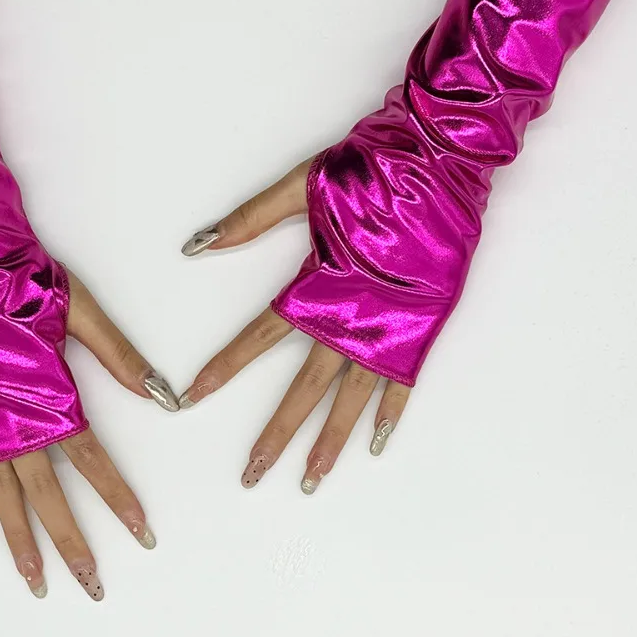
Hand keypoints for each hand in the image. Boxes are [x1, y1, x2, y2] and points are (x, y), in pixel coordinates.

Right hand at [0, 271, 173, 599]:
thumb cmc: (17, 276)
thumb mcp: (79, 310)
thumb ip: (119, 356)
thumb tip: (162, 396)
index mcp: (48, 395)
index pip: (93, 462)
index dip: (118, 500)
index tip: (142, 534)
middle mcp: (10, 419)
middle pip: (47, 496)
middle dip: (72, 543)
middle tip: (93, 585)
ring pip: (3, 497)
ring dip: (22, 542)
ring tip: (37, 583)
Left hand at [179, 161, 411, 494]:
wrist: (443, 157)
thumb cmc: (372, 166)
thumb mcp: (302, 186)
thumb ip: (251, 220)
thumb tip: (198, 246)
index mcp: (320, 283)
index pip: (260, 336)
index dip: (225, 367)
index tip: (193, 397)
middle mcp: (355, 315)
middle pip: (305, 387)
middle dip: (277, 433)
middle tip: (253, 473)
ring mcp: (393, 325)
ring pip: (353, 398)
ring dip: (330, 441)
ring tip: (310, 480)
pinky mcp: (425, 325)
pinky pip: (404, 381)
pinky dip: (390, 413)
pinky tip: (374, 445)